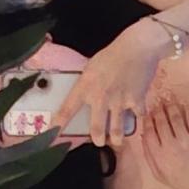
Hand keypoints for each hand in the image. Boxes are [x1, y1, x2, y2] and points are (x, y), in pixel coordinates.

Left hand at [53, 22, 168, 147]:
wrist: (138, 47)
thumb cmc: (112, 54)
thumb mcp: (92, 67)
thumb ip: (88, 84)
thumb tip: (87, 96)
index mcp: (85, 87)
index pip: (67, 110)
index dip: (58, 125)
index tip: (51, 137)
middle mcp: (100, 98)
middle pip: (97, 130)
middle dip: (97, 139)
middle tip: (98, 141)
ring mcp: (119, 101)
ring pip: (117, 131)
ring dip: (116, 138)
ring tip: (116, 139)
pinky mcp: (136, 101)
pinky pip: (137, 116)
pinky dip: (137, 115)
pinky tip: (136, 113)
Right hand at [138, 92, 188, 188]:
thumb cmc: (182, 183)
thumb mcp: (160, 174)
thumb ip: (149, 156)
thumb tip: (143, 136)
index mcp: (159, 157)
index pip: (149, 132)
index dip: (147, 119)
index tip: (148, 112)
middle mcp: (171, 147)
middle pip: (161, 121)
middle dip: (158, 109)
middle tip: (158, 100)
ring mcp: (186, 142)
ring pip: (175, 117)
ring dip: (171, 105)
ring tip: (169, 98)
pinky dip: (186, 109)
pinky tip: (183, 103)